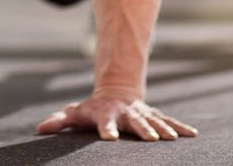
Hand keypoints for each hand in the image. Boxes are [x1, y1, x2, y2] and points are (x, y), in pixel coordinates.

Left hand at [37, 96, 197, 140]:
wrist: (115, 93)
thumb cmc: (92, 109)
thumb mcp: (75, 113)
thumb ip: (59, 121)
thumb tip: (40, 130)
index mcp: (106, 114)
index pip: (104, 122)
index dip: (106, 129)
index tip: (109, 138)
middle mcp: (126, 114)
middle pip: (134, 122)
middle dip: (142, 130)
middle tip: (150, 140)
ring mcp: (141, 114)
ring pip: (153, 121)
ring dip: (163, 129)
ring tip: (171, 139)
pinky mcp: (154, 116)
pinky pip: (168, 121)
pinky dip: (179, 127)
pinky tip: (192, 135)